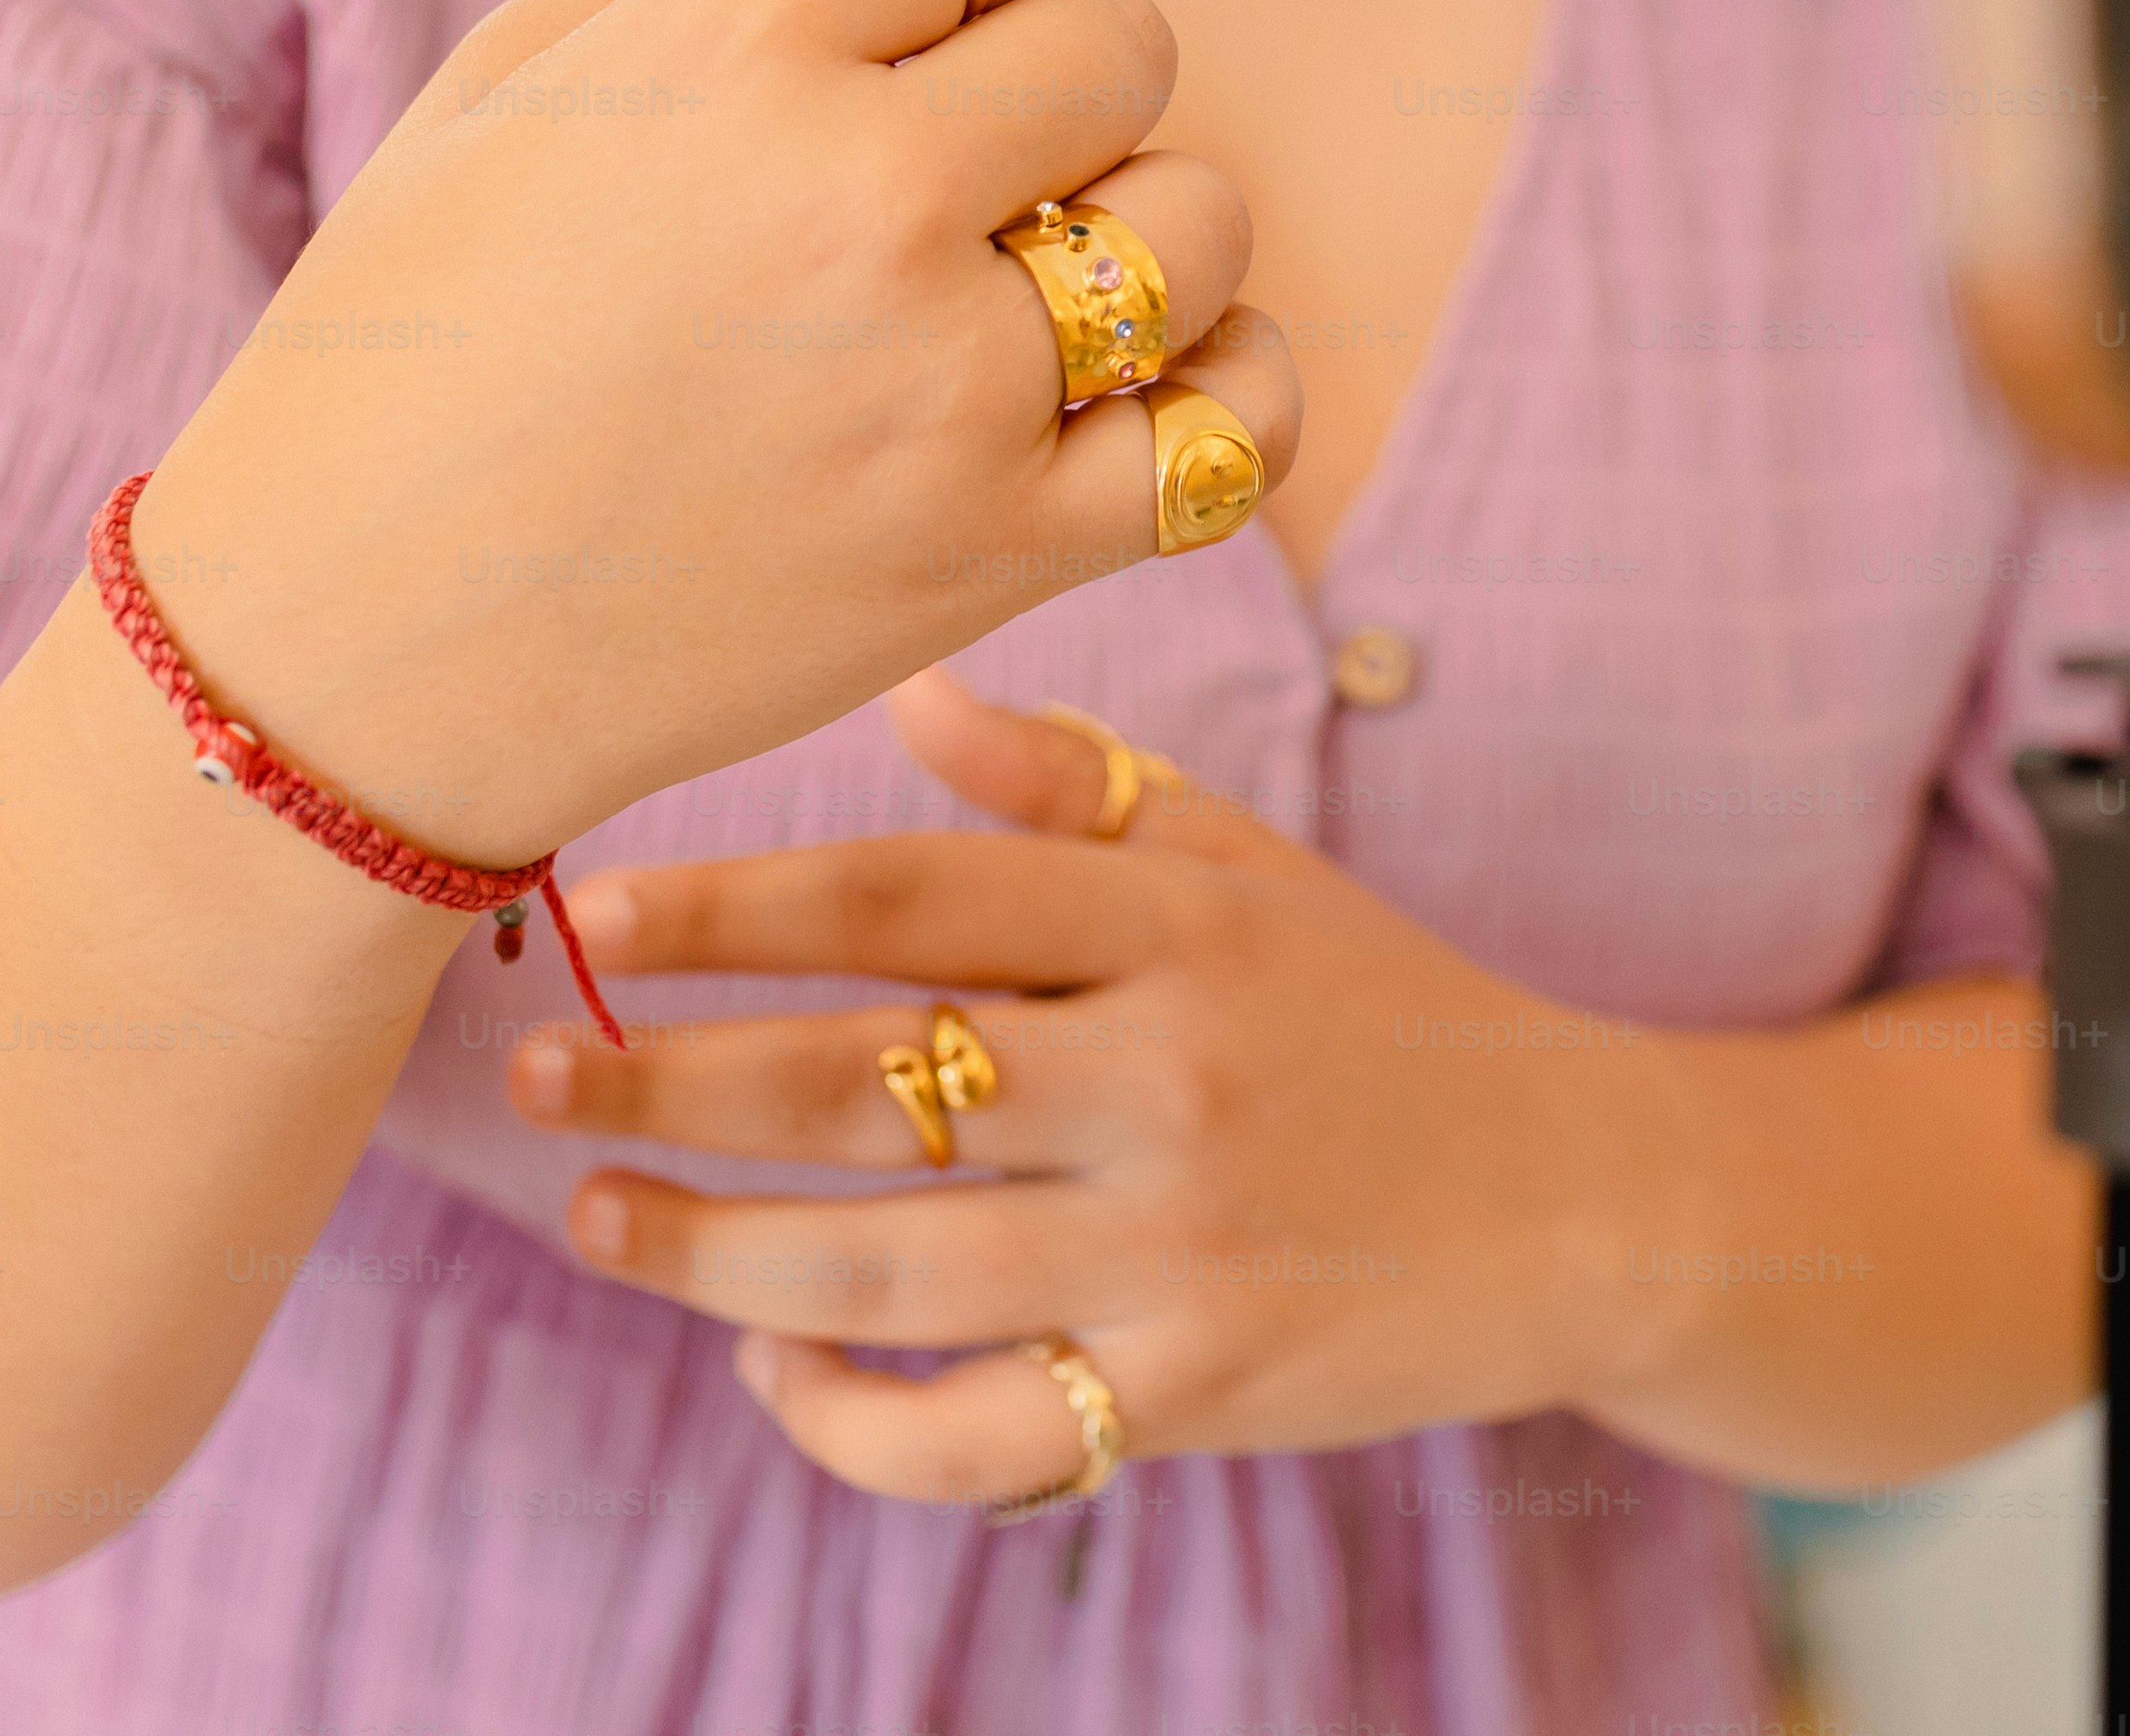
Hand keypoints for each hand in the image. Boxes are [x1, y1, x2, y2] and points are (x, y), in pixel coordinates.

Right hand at [130, 0, 1299, 862]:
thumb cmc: (405, 341)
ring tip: (1019, 279)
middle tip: (957, 155)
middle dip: (1064, 72)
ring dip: (1143, 233)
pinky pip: (1236, 435)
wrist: (342, 651)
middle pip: (1123, 43)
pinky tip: (1151, 381)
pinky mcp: (997, 548)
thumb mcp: (512, 85)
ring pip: (1200, 223)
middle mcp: (864, 195)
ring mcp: (947, 381)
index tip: (928, 5)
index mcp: (733, 42)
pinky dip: (1229, 395)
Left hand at [509, 672, 1692, 1504]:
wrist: (1599, 1199)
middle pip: (866, 1085)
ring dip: (708, 1256)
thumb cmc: (1391, 1010)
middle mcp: (1174, 1080)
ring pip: (887, 1273)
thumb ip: (1077, 789)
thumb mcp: (1254, 869)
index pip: (911, 901)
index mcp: (1178, 928)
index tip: (593, 903)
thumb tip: (902, 692)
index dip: (733, 903)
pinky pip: (981, 1438)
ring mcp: (1184, 1247)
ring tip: (597, 1219)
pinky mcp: (1199, 1391)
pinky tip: (775, 1372)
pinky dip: (851, 1423)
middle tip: (531, 1078)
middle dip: (668, 1084)